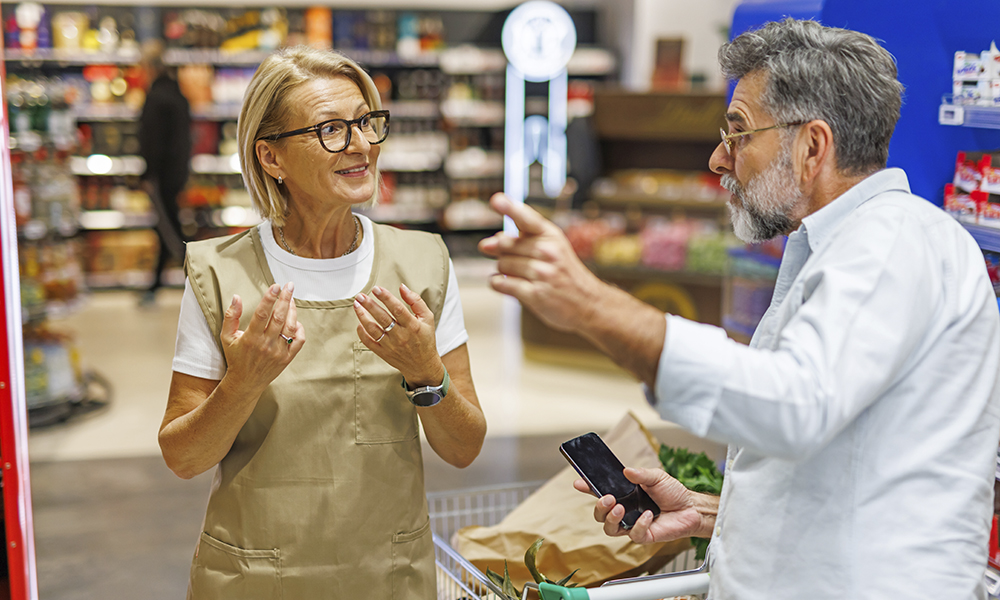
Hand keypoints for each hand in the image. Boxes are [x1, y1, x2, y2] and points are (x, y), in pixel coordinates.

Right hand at [220, 282, 305, 392]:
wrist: (245, 382)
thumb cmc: (235, 357)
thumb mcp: (227, 337)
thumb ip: (231, 316)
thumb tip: (237, 297)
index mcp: (251, 338)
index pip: (262, 314)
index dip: (269, 298)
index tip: (276, 286)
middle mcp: (266, 345)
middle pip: (279, 317)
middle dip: (285, 299)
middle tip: (289, 286)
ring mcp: (278, 352)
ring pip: (290, 327)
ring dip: (292, 311)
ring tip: (291, 299)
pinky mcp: (287, 358)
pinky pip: (298, 341)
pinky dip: (299, 329)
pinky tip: (295, 321)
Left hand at [354, 284, 443, 386]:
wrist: (422, 366)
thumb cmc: (425, 339)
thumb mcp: (428, 318)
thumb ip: (416, 301)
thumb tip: (402, 287)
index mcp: (413, 326)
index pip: (397, 309)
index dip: (386, 297)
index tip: (376, 289)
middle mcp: (401, 336)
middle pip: (382, 318)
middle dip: (370, 305)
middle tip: (360, 296)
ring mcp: (391, 346)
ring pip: (373, 329)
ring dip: (363, 316)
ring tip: (356, 305)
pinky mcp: (383, 353)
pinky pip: (369, 343)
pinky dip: (362, 333)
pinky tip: (359, 323)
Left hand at [478, 193, 604, 331]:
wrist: (587, 303)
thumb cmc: (565, 273)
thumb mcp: (553, 247)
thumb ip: (523, 240)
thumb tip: (491, 241)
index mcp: (551, 235)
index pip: (527, 218)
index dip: (509, 208)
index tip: (496, 200)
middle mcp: (548, 252)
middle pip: (505, 244)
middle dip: (501, 252)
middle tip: (511, 259)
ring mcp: (541, 273)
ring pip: (501, 264)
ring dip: (502, 270)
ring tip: (518, 275)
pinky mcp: (534, 294)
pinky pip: (501, 283)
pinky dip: (498, 283)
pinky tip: (506, 283)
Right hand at [573, 467, 704, 543]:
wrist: (691, 509)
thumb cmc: (673, 493)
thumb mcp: (657, 477)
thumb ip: (641, 474)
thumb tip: (626, 470)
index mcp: (625, 495)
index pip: (601, 492)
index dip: (588, 489)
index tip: (579, 483)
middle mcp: (625, 511)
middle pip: (600, 515)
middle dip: (599, 507)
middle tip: (608, 498)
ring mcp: (632, 524)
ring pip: (609, 529)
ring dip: (611, 518)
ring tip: (620, 508)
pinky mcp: (643, 536)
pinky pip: (633, 535)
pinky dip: (639, 524)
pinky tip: (648, 515)